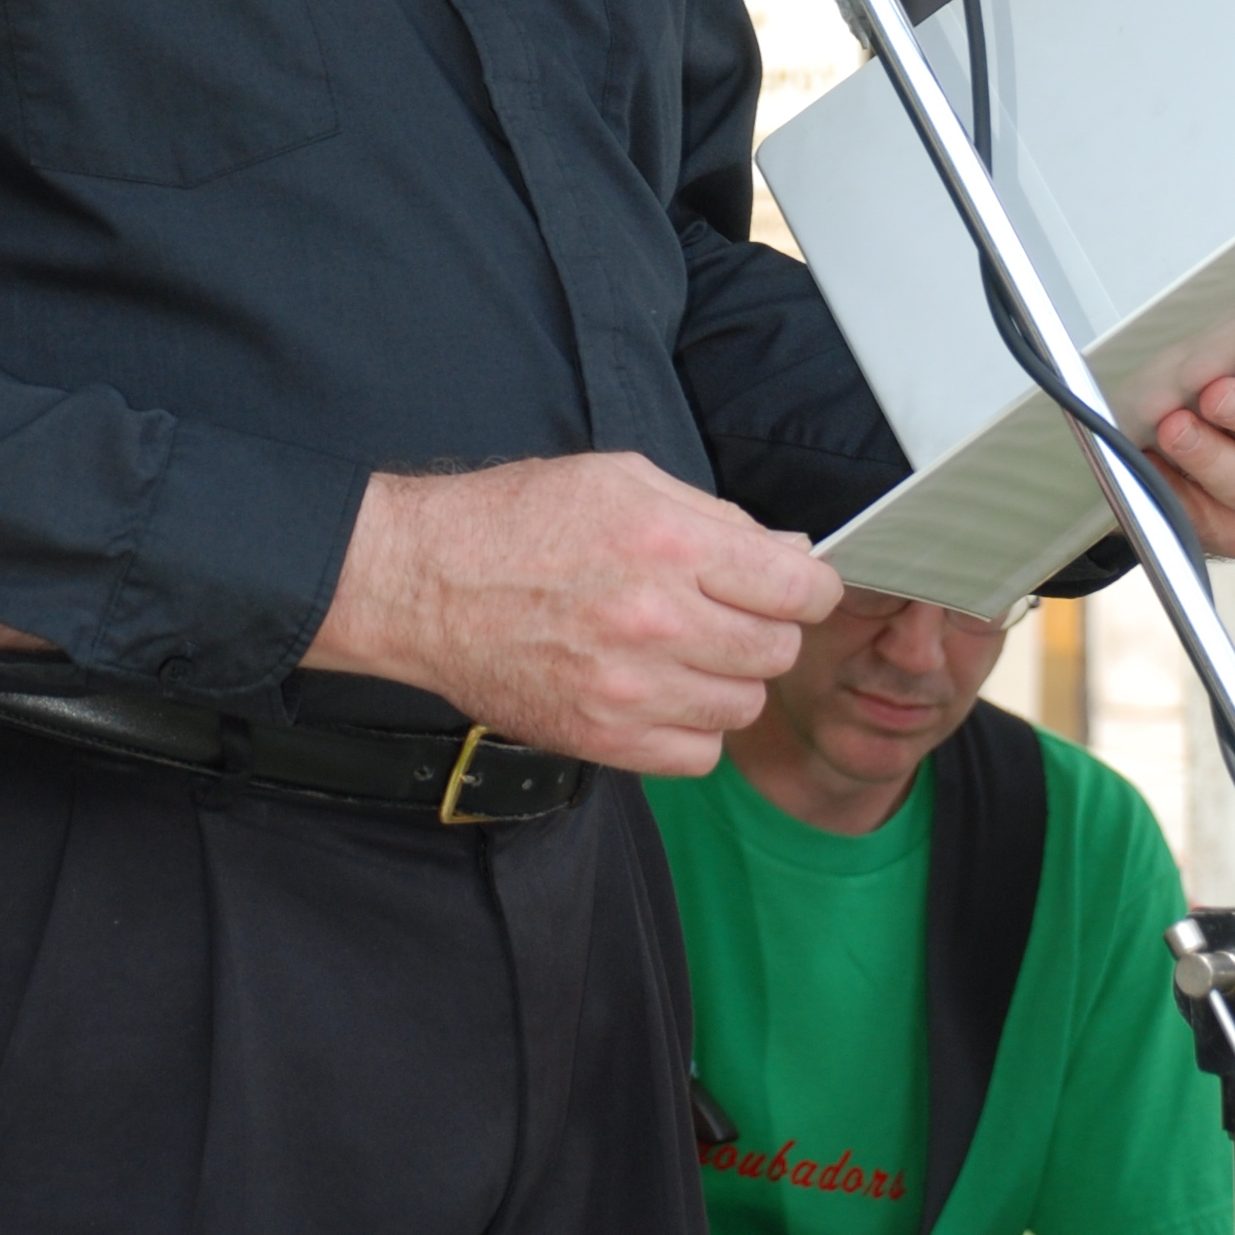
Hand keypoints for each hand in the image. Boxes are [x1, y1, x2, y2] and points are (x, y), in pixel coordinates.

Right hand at [305, 451, 844, 769]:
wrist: (425, 583)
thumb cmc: (516, 521)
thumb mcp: (620, 479)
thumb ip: (714, 516)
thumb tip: (789, 552)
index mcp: (668, 545)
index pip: (798, 588)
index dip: (810, 586)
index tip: (795, 586)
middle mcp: (656, 621)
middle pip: (777, 650)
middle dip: (767, 628)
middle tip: (729, 613)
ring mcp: (629, 689)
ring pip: (742, 707)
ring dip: (728, 680)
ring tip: (685, 652)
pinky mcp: (601, 739)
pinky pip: (696, 755)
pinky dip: (691, 729)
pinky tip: (661, 693)